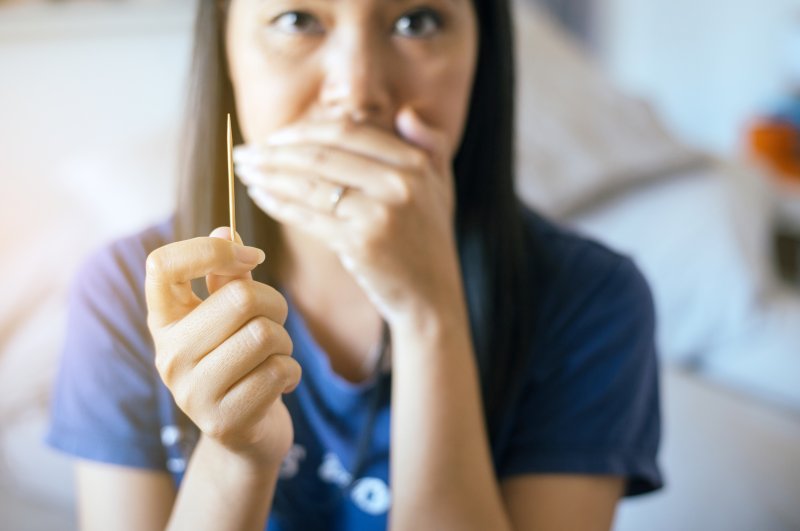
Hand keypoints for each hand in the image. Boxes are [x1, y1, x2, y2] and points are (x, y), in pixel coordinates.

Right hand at [145, 227, 300, 465]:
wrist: (245, 436)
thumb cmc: (240, 363)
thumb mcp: (228, 319)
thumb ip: (227, 277)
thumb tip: (226, 225)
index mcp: (164, 320)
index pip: (162, 264)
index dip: (211, 249)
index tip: (249, 256)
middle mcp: (168, 355)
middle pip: (240, 298)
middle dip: (274, 304)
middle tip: (274, 322)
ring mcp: (191, 392)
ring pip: (264, 335)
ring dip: (284, 342)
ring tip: (274, 356)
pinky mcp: (222, 421)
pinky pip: (278, 371)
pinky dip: (291, 372)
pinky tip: (279, 384)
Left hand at [233, 107, 463, 324]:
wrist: (433, 298)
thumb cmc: (430, 242)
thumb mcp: (441, 188)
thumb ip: (430, 146)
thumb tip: (406, 113)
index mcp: (413, 164)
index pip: (348, 132)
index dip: (304, 130)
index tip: (274, 137)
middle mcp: (398, 183)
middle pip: (321, 155)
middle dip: (274, 151)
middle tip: (244, 152)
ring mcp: (379, 213)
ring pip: (309, 184)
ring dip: (268, 175)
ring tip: (243, 171)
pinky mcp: (359, 243)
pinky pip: (307, 216)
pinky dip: (278, 203)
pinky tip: (259, 196)